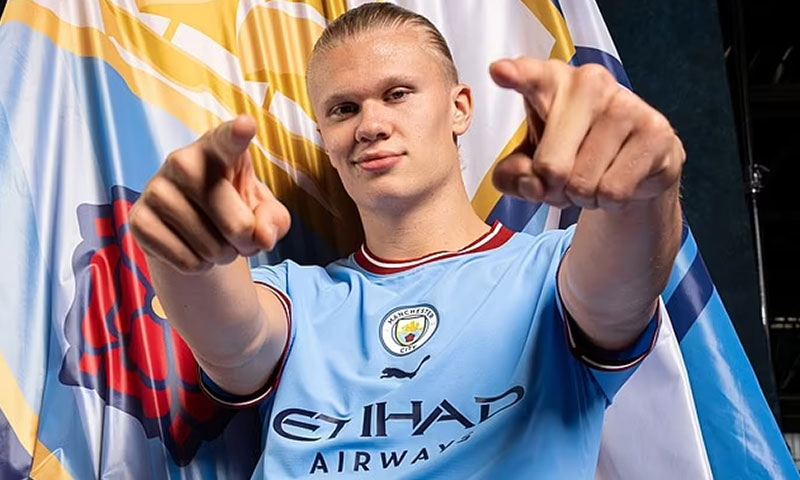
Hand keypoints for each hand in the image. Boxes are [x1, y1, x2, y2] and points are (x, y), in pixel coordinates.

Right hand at [130, 116, 290, 273]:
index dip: (237, 134)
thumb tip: (261, 236)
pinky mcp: (138, 220)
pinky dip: (199, 266)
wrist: (193, 226)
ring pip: (211, 248)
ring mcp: (156, 190)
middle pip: (236, 224)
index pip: (228, 141)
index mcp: (218, 149)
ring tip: (216, 239)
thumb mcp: (265, 212)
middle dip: (247, 243)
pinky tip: (193, 248)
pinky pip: (187, 262)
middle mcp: (183, 161)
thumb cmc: (236, 208)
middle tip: (241, 237)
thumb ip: (274, 220)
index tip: (246, 125)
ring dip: (223, 255)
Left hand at [489, 58, 684, 209]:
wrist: (633, 166)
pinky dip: (608, 201)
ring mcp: (625, 104)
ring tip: (593, 177)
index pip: (530, 77)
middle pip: (550, 167)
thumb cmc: (571, 155)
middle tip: (563, 180)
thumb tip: (532, 183)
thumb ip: (512, 177)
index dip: (516, 76)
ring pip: (583, 184)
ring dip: (582, 197)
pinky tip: (616, 181)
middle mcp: (589, 83)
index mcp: (550, 82)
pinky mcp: (655, 132)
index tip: (500, 72)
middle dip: (552, 190)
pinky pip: (612, 191)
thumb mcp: (529, 167)